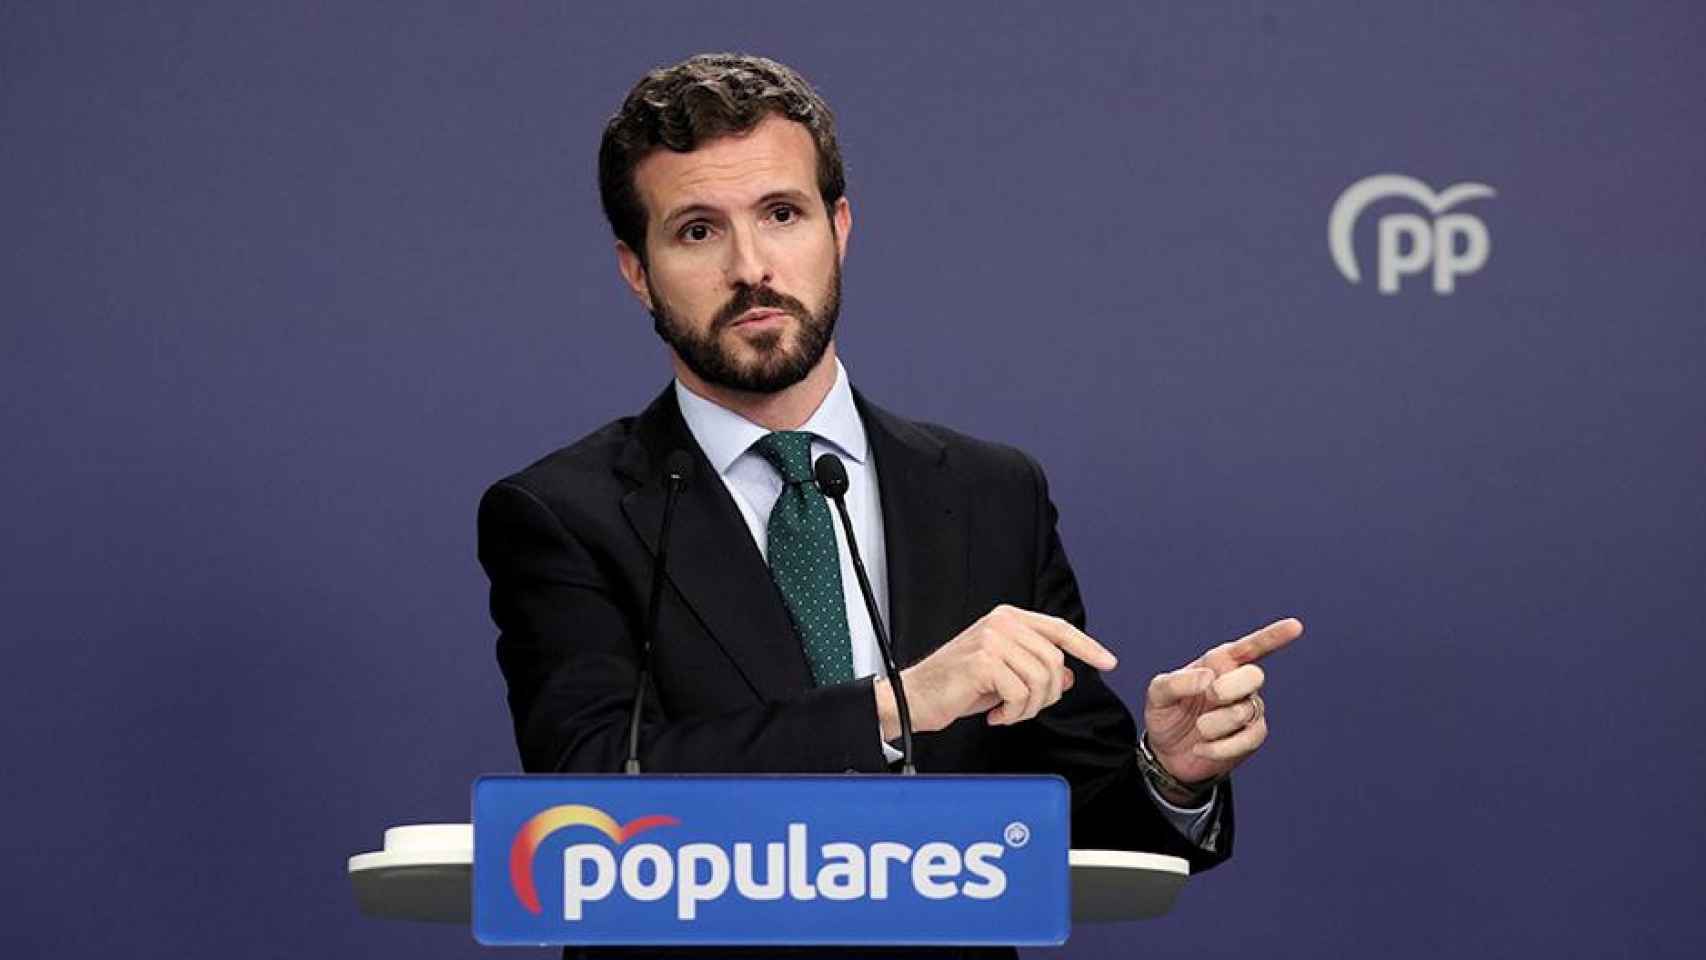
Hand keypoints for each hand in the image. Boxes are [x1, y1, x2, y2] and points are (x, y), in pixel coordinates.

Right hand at [873, 605, 1116, 737]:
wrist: (912, 697)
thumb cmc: (955, 687)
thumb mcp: (1003, 675)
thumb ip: (1035, 669)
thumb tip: (1068, 676)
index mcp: (1007, 618)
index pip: (1058, 629)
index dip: (1087, 646)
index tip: (1108, 661)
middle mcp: (1001, 622)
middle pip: (1054, 661)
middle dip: (1047, 695)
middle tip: (1023, 708)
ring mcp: (992, 639)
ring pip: (1042, 679)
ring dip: (1029, 707)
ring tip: (1007, 712)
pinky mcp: (984, 661)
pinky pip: (1021, 694)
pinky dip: (1013, 713)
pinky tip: (995, 715)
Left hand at [1143, 617, 1301, 787]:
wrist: (1168, 753)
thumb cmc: (1166, 713)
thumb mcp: (1158, 694)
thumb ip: (1175, 682)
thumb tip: (1208, 677)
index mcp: (1219, 663)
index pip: (1251, 647)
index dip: (1273, 636)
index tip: (1295, 626)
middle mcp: (1239, 682)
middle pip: (1254, 675)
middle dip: (1230, 687)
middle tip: (1209, 697)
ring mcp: (1249, 709)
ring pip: (1245, 711)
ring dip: (1215, 723)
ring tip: (1199, 729)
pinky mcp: (1252, 736)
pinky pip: (1249, 738)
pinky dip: (1221, 746)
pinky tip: (1202, 748)